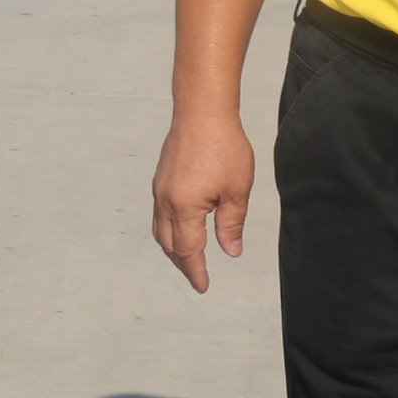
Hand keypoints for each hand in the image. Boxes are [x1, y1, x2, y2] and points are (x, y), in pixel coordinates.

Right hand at [150, 108, 255, 291]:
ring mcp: (160, 189)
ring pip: (161, 229)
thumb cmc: (224, 147)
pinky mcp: (160, 179)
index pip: (188, 250)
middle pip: (169, 244)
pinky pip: (160, 214)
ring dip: (174, 248)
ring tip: (189, 258)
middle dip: (183, 264)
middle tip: (197, 277)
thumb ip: (232, 223)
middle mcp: (166, 200)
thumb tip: (231, 251)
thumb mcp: (237, 189)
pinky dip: (170, 229)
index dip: (196, 271)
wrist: (202, 111)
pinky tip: (183, 228)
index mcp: (185, 207)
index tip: (203, 287)